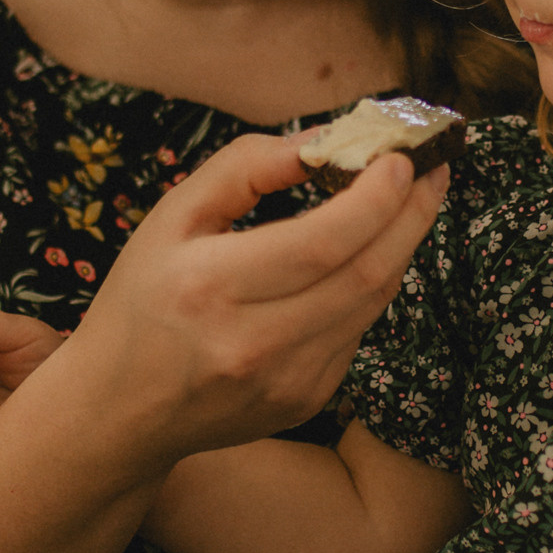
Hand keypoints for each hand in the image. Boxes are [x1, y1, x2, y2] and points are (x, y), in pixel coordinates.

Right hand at [56, 131, 447, 466]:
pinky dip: (369, 286)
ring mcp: (285, 382)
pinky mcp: (304, 402)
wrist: (118, 410)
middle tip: (434, 168)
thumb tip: (321, 142)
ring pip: (371, 304)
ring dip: (402, 246)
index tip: (400, 156)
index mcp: (211, 287)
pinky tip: (365, 254)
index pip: (322, 242)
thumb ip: (244, 169)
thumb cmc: (141, 301)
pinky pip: (357, 331)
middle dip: (412, 214)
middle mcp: (253, 343)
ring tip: (413, 200)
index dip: (376, 198)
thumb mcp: (170, 218)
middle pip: (364, 274)